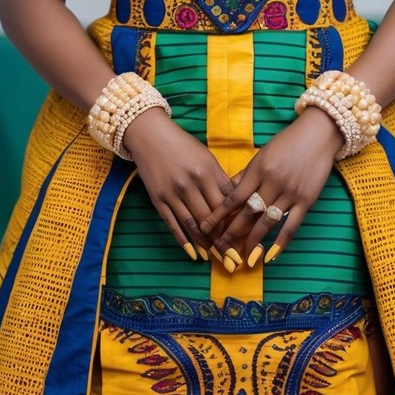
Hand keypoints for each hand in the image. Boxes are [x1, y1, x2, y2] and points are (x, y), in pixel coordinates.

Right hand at [123, 107, 236, 260]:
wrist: (150, 135)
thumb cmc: (182, 144)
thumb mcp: (206, 156)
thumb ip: (220, 178)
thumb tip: (236, 202)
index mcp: (207, 171)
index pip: (225, 204)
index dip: (235, 223)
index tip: (245, 240)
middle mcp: (191, 184)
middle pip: (211, 218)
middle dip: (223, 240)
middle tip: (233, 259)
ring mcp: (173, 193)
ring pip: (193, 225)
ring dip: (206, 244)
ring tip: (217, 259)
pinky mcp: (158, 199)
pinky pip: (173, 224)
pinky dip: (184, 241)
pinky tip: (193, 254)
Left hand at [199, 107, 342, 266]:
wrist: (319, 134)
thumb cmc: (288, 141)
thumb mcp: (263, 153)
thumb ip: (246, 173)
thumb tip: (228, 190)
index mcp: (259, 169)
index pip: (234, 197)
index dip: (218, 215)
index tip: (206, 228)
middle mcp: (273, 182)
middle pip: (249, 213)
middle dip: (233, 232)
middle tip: (221, 249)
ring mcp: (290, 192)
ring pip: (268, 222)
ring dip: (254, 241)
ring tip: (244, 257)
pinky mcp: (307, 200)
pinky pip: (292, 225)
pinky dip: (281, 242)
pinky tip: (271, 255)